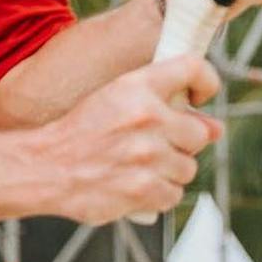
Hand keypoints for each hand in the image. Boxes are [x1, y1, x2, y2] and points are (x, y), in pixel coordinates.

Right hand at [16, 55, 218, 222]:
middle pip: (199, 133)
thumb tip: (216, 128)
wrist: (44, 167)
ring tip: (137, 167)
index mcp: (137, 86)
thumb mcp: (115, 101)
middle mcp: (147, 116)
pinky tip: (134, 185)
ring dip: (169, 172)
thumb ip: (166, 107)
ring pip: (188, 167)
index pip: (193, 67)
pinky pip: (173, 194)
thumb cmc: (81, 134)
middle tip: (151, 147)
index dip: (207, 82)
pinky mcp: (145, 188)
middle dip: (181, 143)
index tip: (199, 99)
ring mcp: (148, 154)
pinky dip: (158, 194)